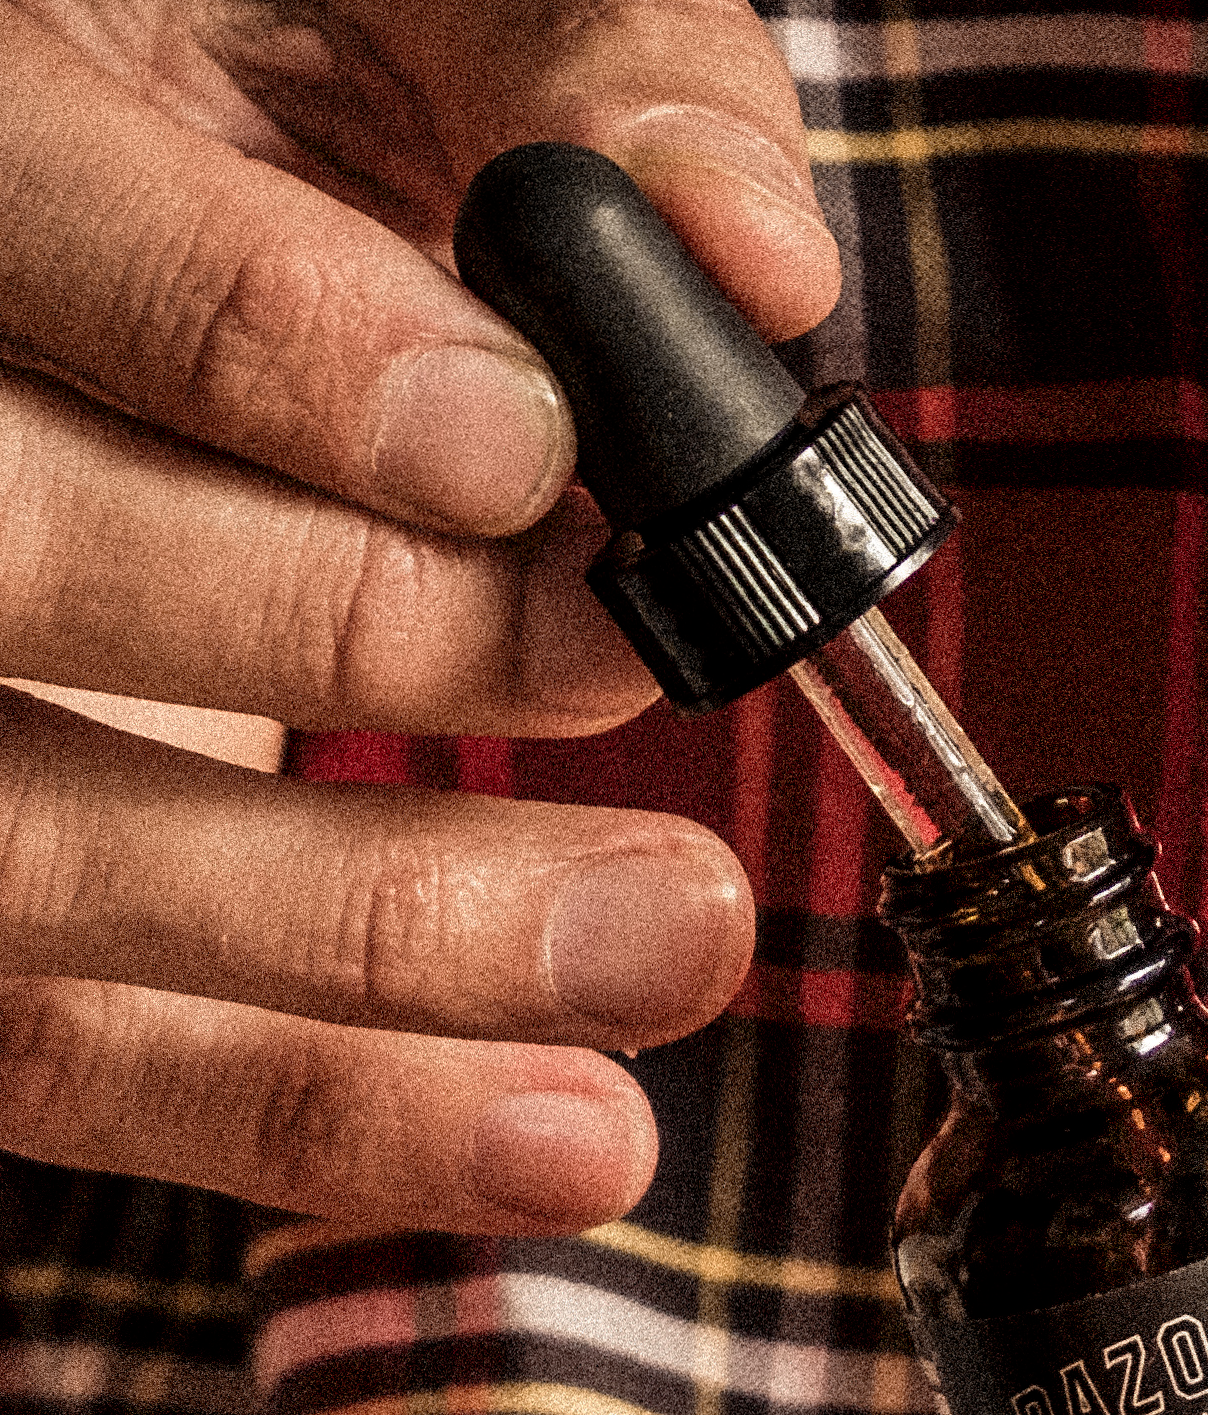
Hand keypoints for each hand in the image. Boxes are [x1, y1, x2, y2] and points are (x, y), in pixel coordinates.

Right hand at [0, 0, 837, 1227]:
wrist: (123, 313)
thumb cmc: (260, 136)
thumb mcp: (393, 33)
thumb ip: (575, 80)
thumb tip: (757, 262)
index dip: (250, 335)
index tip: (523, 439)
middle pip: (1, 550)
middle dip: (342, 618)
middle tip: (621, 645)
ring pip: (35, 860)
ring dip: (380, 937)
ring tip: (671, 938)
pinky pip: (91, 1057)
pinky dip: (337, 1120)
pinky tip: (569, 1137)